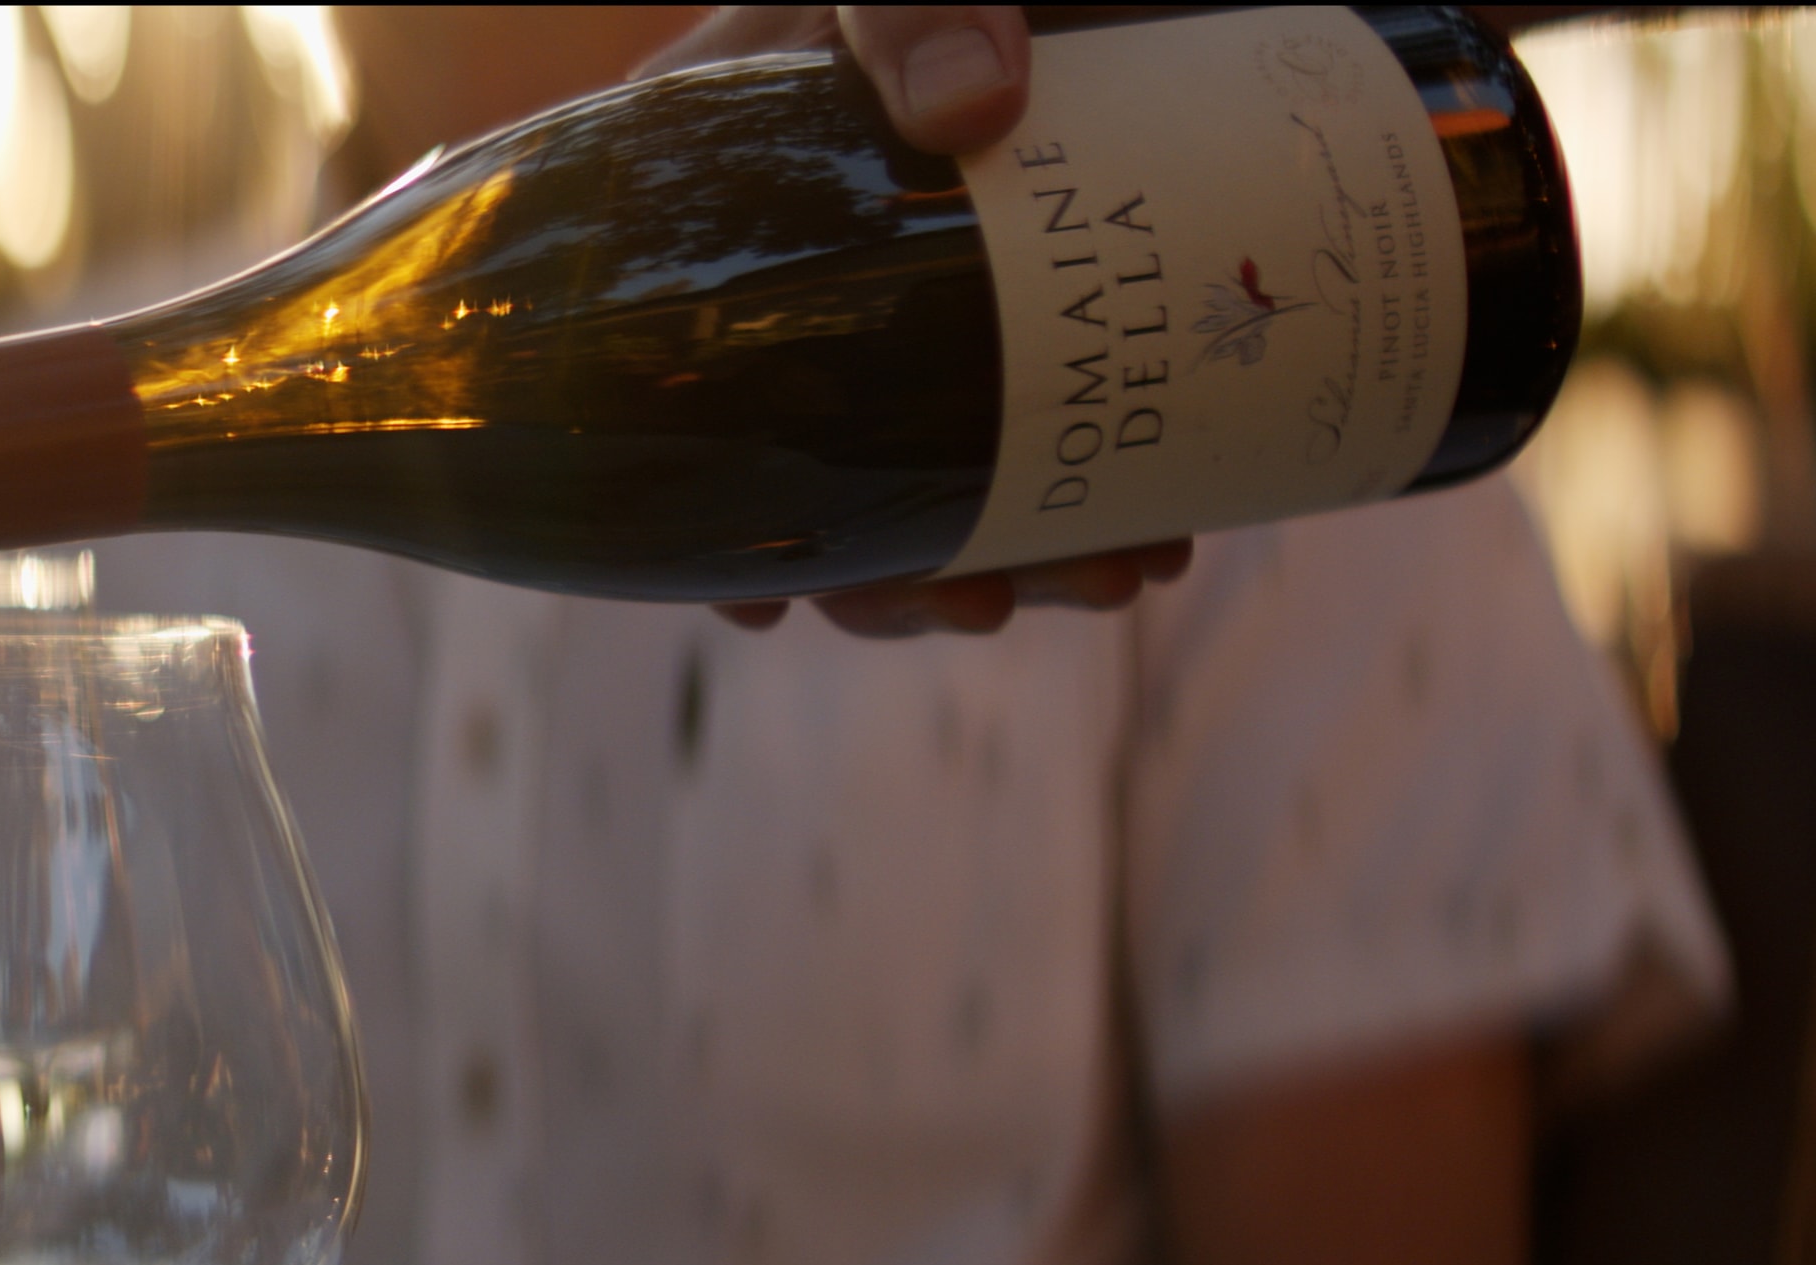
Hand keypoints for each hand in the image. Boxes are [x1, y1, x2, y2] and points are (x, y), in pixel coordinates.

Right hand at [648, 6, 1192, 635]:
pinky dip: (1105, 490)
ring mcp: (937, 275)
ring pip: (944, 456)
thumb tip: (966, 108)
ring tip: (1109, 578)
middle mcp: (814, 244)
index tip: (749, 598)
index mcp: (725, 172)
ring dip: (1015, 547)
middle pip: (813, 450)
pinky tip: (1162, 531)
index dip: (684, 505)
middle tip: (977, 605)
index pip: (652, 362)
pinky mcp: (1056, 281)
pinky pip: (1058, 415)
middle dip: (892, 561)